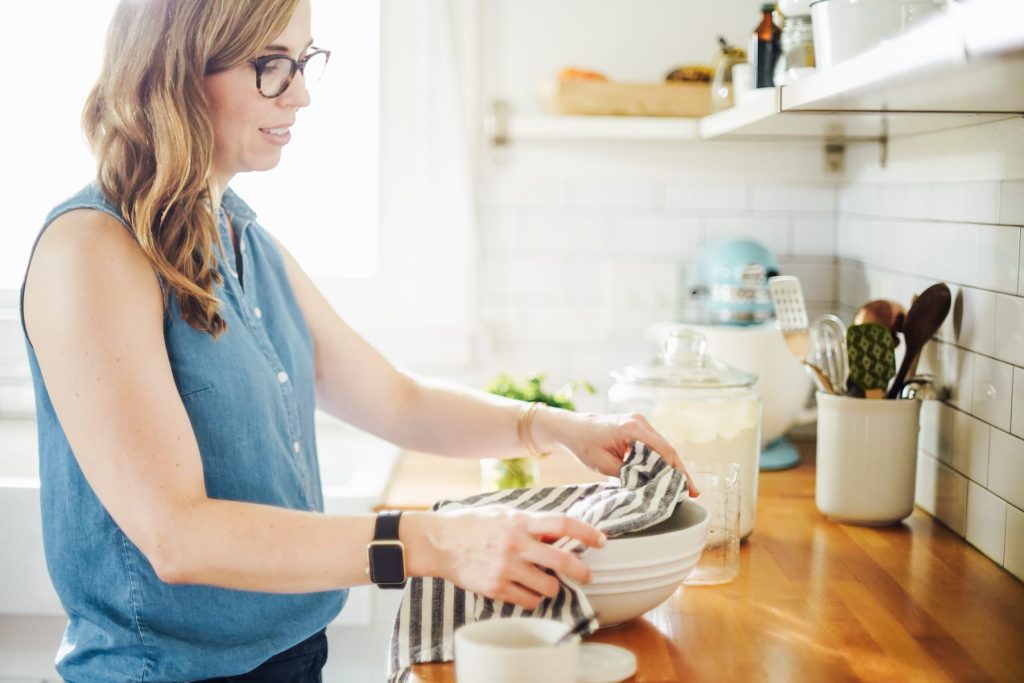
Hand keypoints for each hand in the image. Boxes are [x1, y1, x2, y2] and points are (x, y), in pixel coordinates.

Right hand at [423, 506, 605, 609]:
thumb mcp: (503, 513)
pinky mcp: (496, 587)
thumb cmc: (473, 525)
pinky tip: (526, 591)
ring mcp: (506, 568)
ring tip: (545, 582)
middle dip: (581, 570)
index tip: (601, 540)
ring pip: (549, 586)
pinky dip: (533, 598)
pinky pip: (529, 601)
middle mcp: (516, 544)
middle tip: (586, 574)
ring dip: (553, 587)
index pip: (562, 523)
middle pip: (562, 560)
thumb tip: (558, 531)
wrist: (439, 543)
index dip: (586, 532)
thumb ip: (530, 522)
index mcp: (520, 521)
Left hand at [536, 409, 698, 496]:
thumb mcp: (603, 465)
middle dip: (679, 472)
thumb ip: (628, 474)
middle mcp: (639, 422)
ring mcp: (639, 422)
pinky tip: (665, 475)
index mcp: (632, 428)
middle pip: (667, 449)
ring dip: (670, 466)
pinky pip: (653, 445)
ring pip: (662, 447)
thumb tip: (649, 486)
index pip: (664, 452)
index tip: (687, 490)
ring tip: (680, 488)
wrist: (570, 428)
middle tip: (691, 493)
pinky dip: (660, 460)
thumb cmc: (583, 445)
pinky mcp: (636, 426)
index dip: (678, 472)